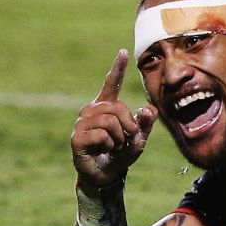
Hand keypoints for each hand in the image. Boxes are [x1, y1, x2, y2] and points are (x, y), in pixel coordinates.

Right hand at [71, 49, 157, 187]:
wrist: (108, 173)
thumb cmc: (122, 152)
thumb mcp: (139, 138)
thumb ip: (146, 123)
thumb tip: (149, 109)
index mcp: (108, 106)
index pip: (112, 84)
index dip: (118, 68)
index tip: (123, 52)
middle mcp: (92, 110)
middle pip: (117, 107)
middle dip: (129, 125)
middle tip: (126, 138)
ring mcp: (82, 122)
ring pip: (110, 121)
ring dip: (119, 137)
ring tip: (114, 145)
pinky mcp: (77, 137)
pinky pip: (102, 135)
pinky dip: (109, 144)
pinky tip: (103, 149)